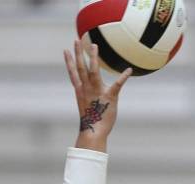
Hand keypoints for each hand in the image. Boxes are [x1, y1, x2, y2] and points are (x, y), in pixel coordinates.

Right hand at [65, 36, 131, 151]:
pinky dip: (123, 77)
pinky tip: (129, 70)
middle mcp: (87, 89)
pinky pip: (117, 85)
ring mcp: (97, 92)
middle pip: (81, 68)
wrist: (94, 132)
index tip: (65, 50)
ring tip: (94, 46)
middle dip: (78, 54)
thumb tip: (91, 93)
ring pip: (93, 71)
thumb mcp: (88, 106)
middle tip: (77, 40)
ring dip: (93, 58)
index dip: (69, 61)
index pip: (73, 73)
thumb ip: (89, 95)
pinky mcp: (109, 97)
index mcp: (81, 91)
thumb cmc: (93, 121)